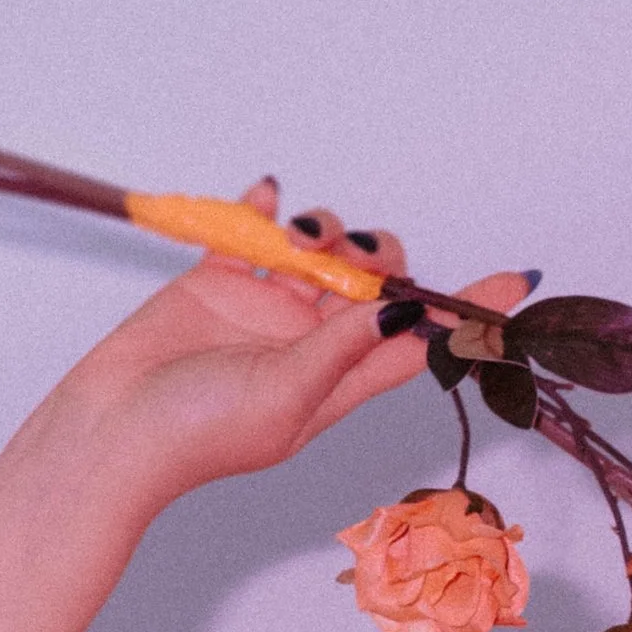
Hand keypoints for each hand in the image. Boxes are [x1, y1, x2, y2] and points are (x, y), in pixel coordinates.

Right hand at [44, 178, 533, 511]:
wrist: (112, 430)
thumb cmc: (200, 434)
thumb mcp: (287, 395)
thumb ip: (346, 348)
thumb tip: (409, 309)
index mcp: (339, 382)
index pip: (422, 342)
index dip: (469, 314)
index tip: (519, 283)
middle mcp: (309, 344)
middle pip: (375, 285)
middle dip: (378, 257)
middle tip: (350, 256)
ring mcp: (264, 311)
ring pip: (320, 252)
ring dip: (323, 231)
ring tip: (295, 238)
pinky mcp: (216, 283)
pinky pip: (251, 233)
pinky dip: (262, 208)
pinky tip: (265, 197)